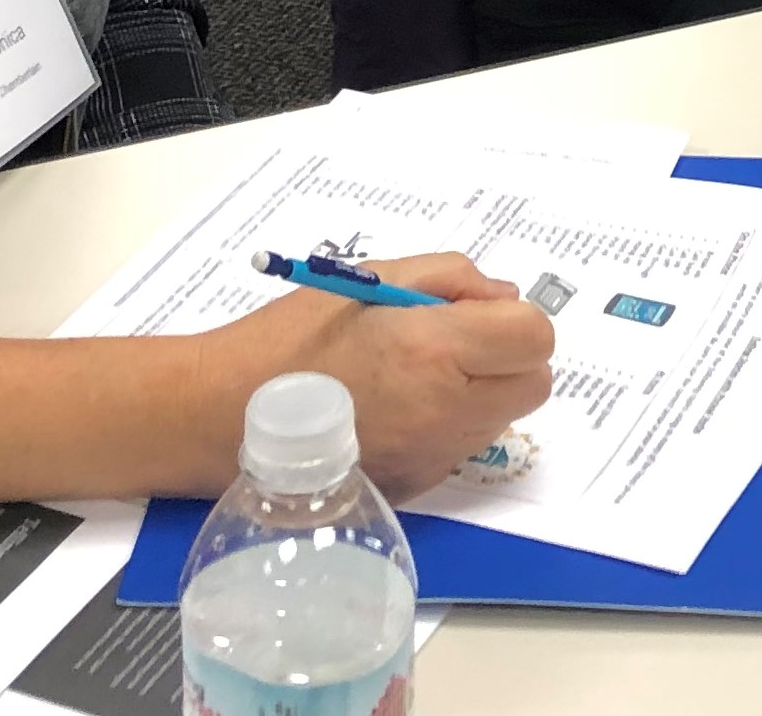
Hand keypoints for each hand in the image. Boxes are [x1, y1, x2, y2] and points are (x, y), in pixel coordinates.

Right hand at [201, 253, 555, 496]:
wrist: (226, 413)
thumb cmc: (292, 337)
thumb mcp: (372, 277)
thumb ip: (449, 277)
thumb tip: (500, 295)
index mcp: (434, 350)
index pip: (535, 337)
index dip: (513, 318)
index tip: (474, 311)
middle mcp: (444, 411)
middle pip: (535, 383)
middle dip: (510, 355)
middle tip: (455, 339)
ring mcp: (433, 456)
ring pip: (503, 418)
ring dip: (483, 390)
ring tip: (418, 372)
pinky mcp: (418, 485)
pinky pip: (463, 447)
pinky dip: (450, 424)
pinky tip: (399, 406)